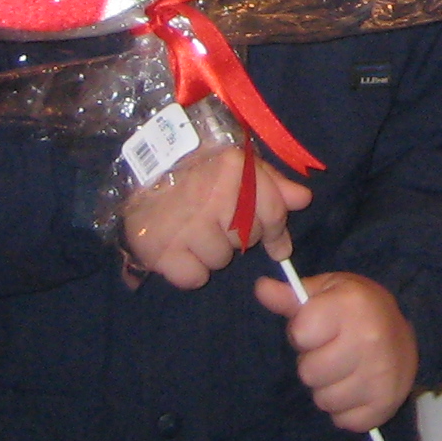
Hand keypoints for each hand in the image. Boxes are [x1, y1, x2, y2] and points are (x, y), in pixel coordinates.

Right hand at [118, 142, 306, 292]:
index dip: (277, 233)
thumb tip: (303, 200)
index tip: (278, 246)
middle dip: (239, 236)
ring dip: (212, 252)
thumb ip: (271, 182)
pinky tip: (180, 249)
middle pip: (248, 239)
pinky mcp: (161, 251)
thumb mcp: (235, 162)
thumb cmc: (194, 164)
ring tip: (194, 231)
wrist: (138, 169)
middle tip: (216, 222)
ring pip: (221, 260)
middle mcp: (214, 197)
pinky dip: (189, 270)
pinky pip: (194, 278)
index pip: (273, 213)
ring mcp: (187, 226)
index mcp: (235, 169)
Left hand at [257, 269, 417, 432]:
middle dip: (315, 364)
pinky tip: (358, 389)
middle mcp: (369, 339)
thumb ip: (292, 297)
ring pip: (323, 401)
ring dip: (329, 389)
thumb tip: (260, 288)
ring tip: (346, 371)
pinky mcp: (385, 405)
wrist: (409, 334)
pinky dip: (346, 410)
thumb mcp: (328, 292)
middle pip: (308, 373)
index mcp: (352, 305)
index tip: (321, 326)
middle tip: (334, 351)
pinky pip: (343, 421)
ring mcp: (380, 375)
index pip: (300, 333)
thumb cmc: (360, 309)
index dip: (304, 332)